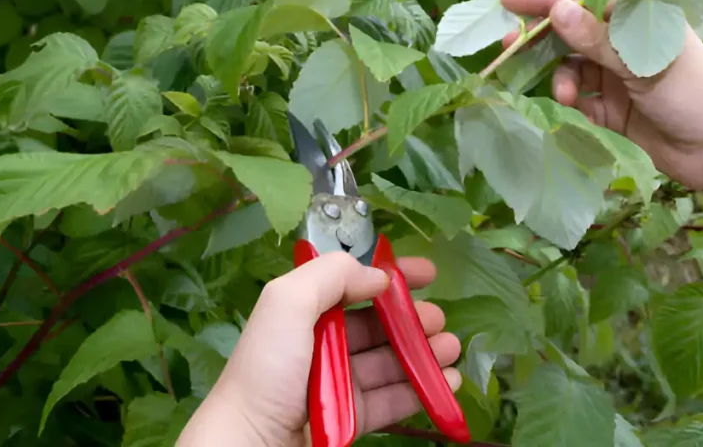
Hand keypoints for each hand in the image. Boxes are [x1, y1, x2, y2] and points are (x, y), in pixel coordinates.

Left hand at [177, 252, 461, 446]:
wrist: (251, 446)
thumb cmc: (267, 371)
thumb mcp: (286, 304)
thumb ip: (330, 276)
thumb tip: (378, 275)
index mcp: (306, 313)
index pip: (354, 285)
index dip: (391, 275)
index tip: (428, 273)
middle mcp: (324, 345)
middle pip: (379, 325)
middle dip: (415, 318)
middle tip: (440, 319)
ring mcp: (340, 384)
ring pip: (392, 362)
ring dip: (426, 352)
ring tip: (450, 349)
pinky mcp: (353, 419)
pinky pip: (395, 399)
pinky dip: (424, 389)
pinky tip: (447, 383)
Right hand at [501, 0, 702, 191]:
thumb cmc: (694, 94)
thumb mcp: (642, 63)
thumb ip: (596, 39)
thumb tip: (557, 8)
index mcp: (639, 18)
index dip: (545, 0)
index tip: (506, 1)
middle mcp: (625, 44)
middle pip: (571, 34)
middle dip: (541, 43)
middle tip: (510, 50)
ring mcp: (618, 77)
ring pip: (571, 69)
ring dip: (561, 80)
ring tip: (566, 97)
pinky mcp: (613, 111)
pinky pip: (579, 101)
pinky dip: (571, 105)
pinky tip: (572, 111)